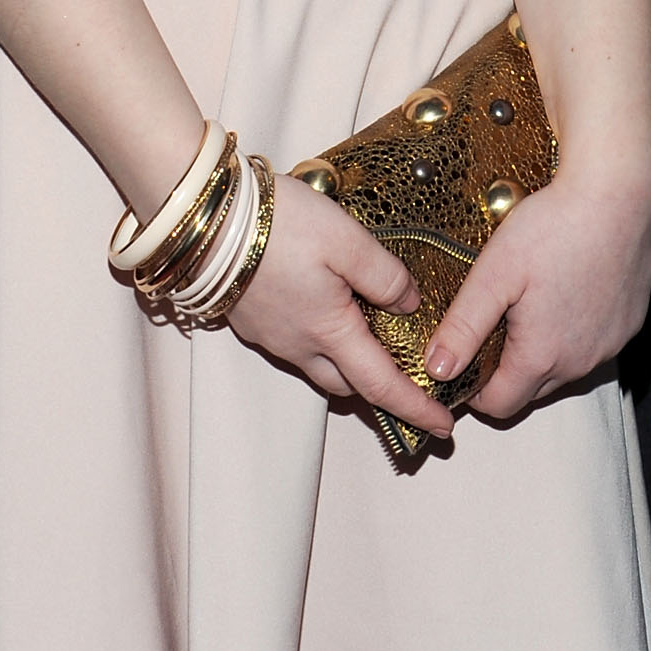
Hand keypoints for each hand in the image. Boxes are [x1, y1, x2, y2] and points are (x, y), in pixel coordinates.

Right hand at [230, 174, 455, 440]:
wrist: (207, 221)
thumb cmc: (280, 227)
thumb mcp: (348, 241)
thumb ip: (385, 276)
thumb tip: (409, 304)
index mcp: (330, 332)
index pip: (382, 385)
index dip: (415, 408)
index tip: (443, 428)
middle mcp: (298, 344)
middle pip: (348, 383)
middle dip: (379, 388)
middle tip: (408, 377)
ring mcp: (271, 335)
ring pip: (318, 364)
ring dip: (347, 361)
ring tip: (370, 335)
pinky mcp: (251, 318)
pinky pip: (294, 343)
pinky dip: (318, 338)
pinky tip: (327, 306)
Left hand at [421, 148, 650, 423]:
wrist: (617, 193)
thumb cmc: (553, 228)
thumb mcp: (494, 274)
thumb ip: (462, 328)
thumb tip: (436, 371)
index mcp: (542, 357)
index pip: (499, 406)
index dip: (474, 392)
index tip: (463, 361)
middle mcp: (581, 363)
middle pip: (532, 390)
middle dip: (507, 371)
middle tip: (493, 325)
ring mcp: (611, 344)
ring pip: (566, 368)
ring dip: (543, 351)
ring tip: (529, 304)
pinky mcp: (631, 323)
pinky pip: (595, 345)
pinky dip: (576, 331)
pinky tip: (567, 291)